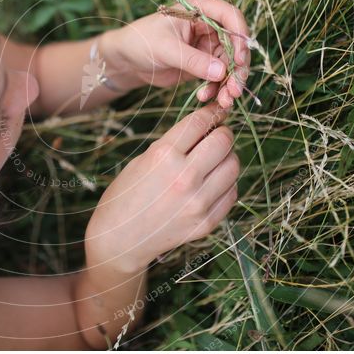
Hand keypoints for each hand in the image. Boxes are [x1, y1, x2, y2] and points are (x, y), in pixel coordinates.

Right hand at [84, 103, 239, 273]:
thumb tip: (208, 129)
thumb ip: (176, 145)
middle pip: (224, 142)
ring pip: (233, 166)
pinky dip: (225, 184)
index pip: (200, 122)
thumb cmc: (127, 195)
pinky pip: (231, 193)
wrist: (119, 239)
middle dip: (223, 133)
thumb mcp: (144, 160)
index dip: (211, 113)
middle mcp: (184, 178)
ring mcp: (198, 203)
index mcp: (164, 156)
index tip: (215, 113)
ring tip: (214, 162)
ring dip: (227, 158)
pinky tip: (211, 184)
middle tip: (217, 136)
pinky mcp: (206, 223)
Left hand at [100, 0, 251, 109]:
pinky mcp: (205, 63)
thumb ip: (193, 60)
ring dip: (230, 83)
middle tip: (234, 91)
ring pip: (230, 63)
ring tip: (223, 101)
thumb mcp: (166, 49)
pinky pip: (219, 76)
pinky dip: (217, 88)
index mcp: (201, 8)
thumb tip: (222, 72)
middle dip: (237, 69)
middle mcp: (210, 25)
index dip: (241, 38)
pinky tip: (204, 97)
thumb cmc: (142, 41)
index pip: (232, 17)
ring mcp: (209, 45)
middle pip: (236, 45)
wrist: (129, 58)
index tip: (240, 60)